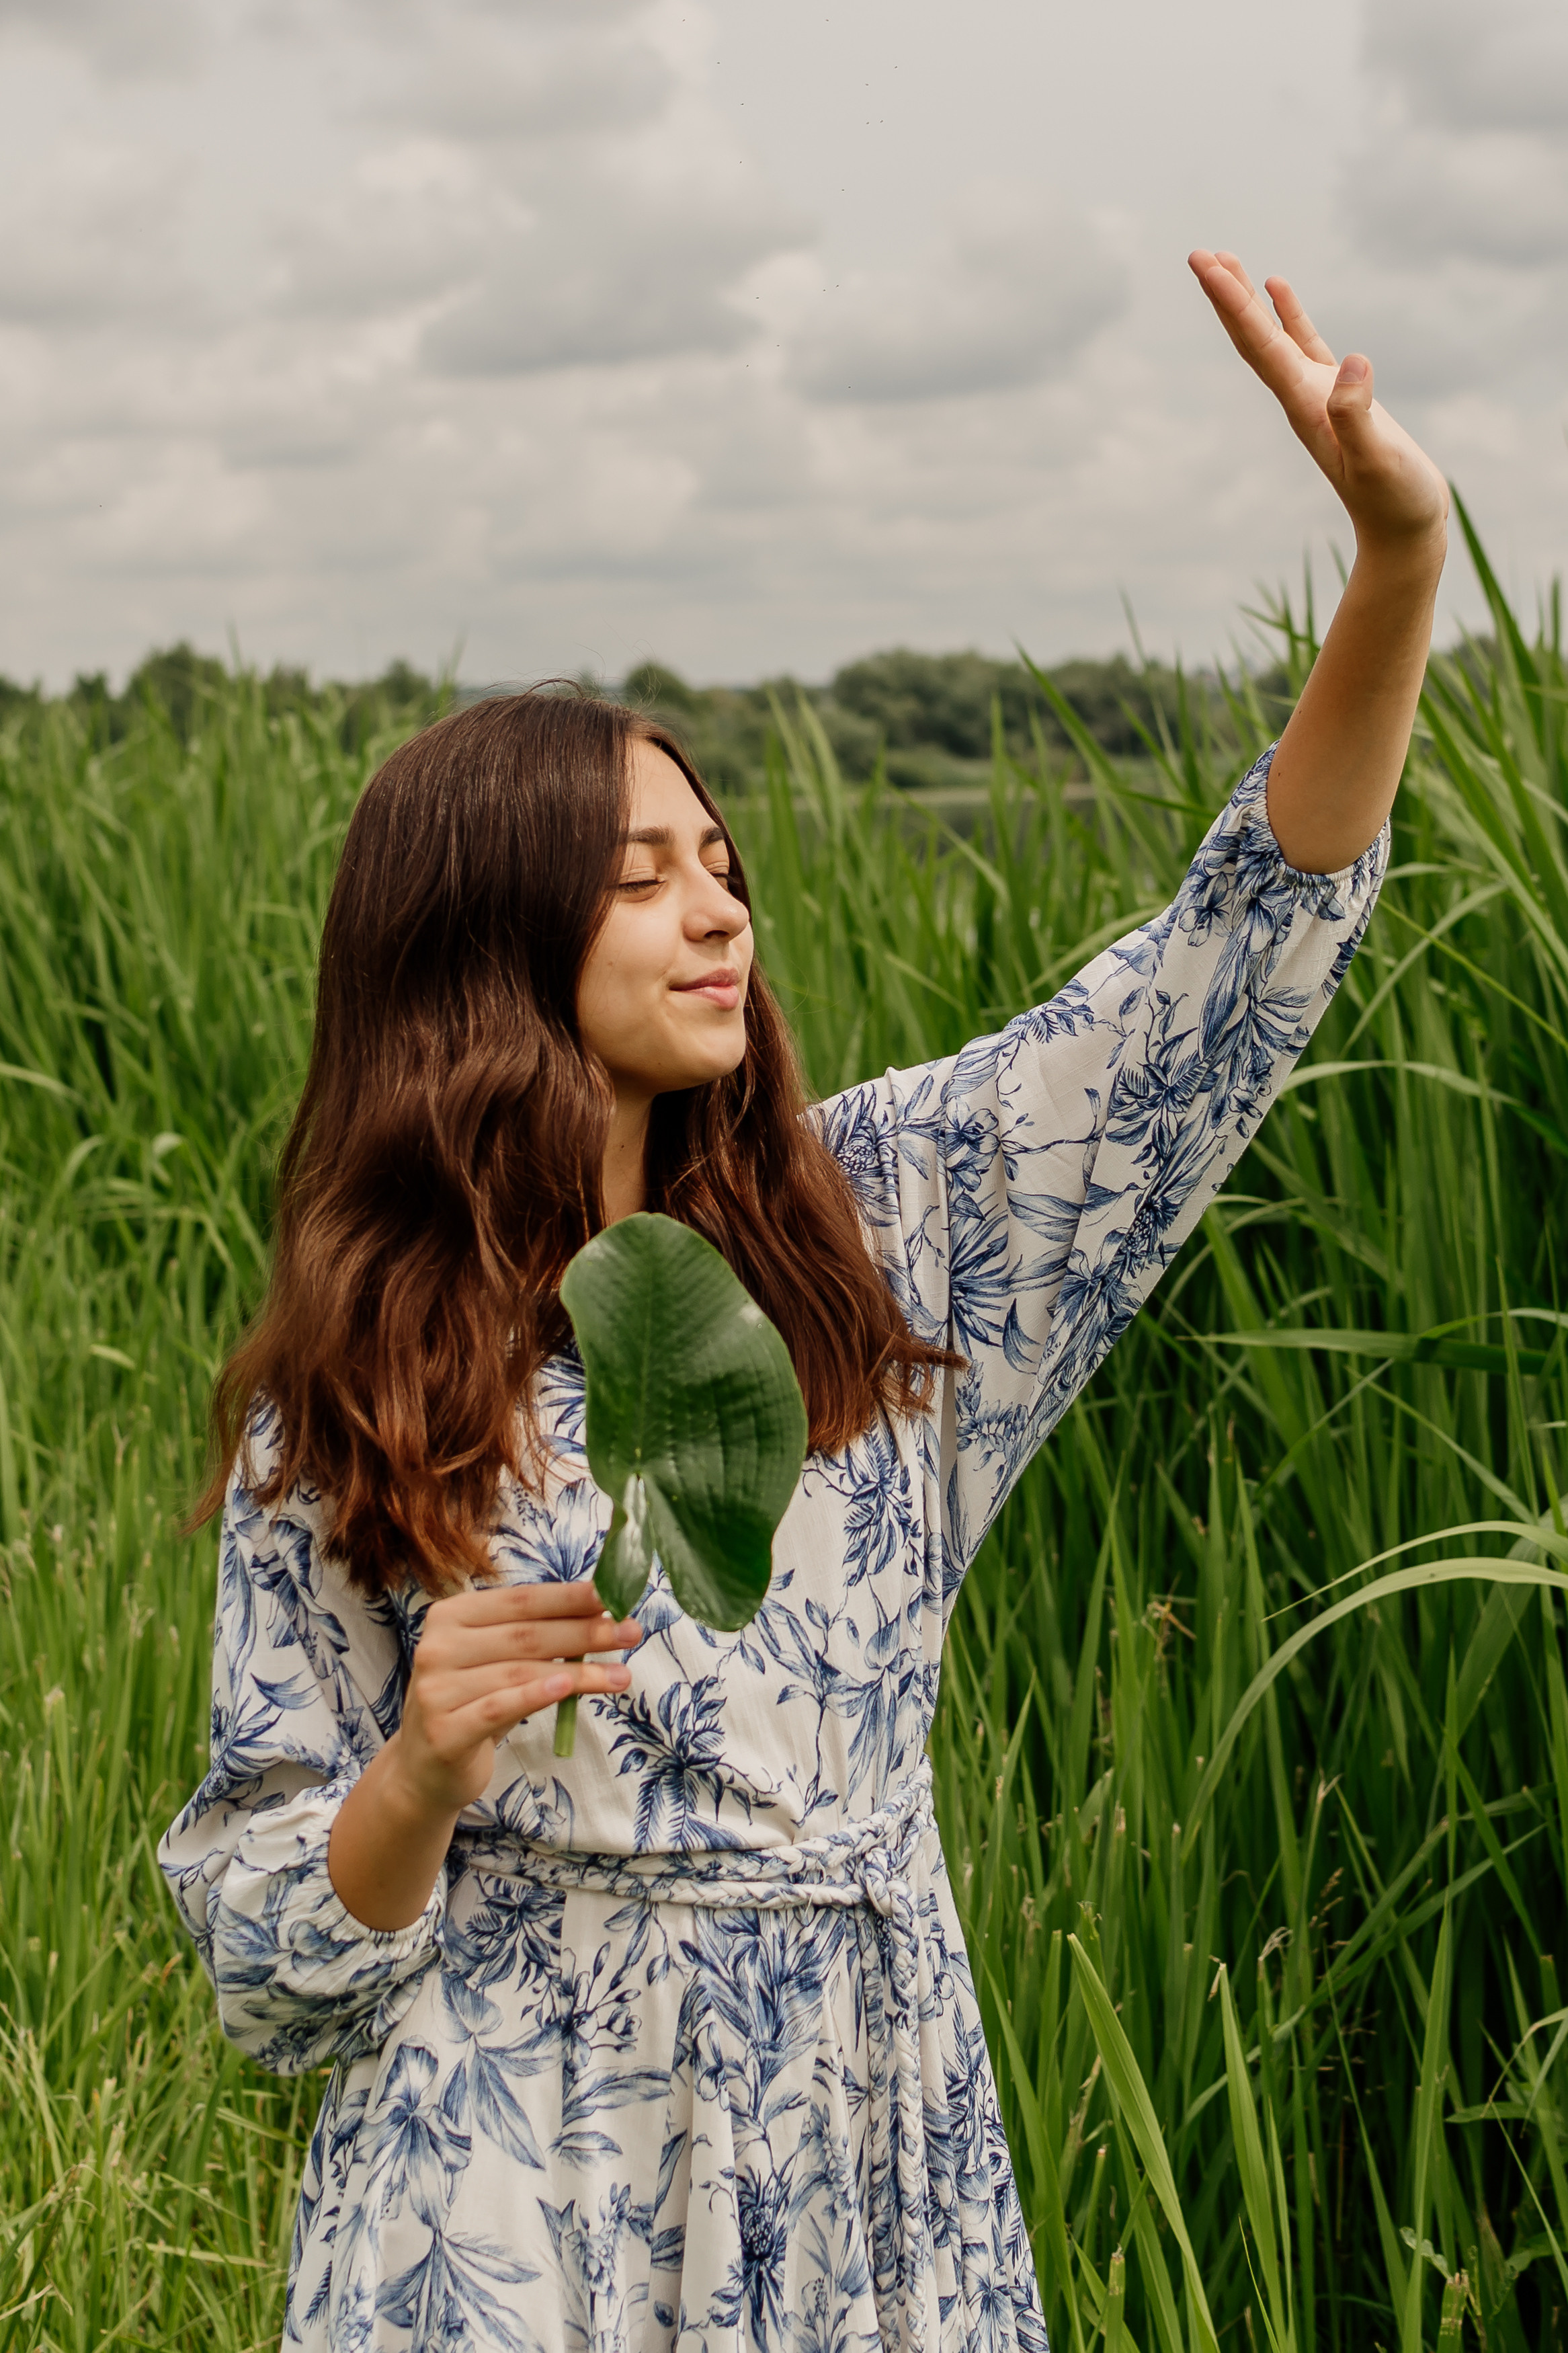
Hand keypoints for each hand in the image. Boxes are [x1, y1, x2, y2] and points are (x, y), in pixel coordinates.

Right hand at [389, 1579, 641, 1818]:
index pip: (520, 1600)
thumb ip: (533, 1637)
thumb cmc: (473, 1704)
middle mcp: (438, 1647)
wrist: (425, 1770)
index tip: (614, 1595)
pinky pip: (500, 1708)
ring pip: (521, 1672)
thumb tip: (602, 1613)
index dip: (569, 1597)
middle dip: (584, 1631)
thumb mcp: (496, 1664)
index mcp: (450, 1616)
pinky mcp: (445, 1732)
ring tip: (622, 1675)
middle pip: (526, 1634)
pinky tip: (568, 1688)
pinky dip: (536, 1695)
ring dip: (580, 1671)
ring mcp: (436, 1690)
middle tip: (630, 1631)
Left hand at [1188, 249, 1447, 565]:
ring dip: (1248, 301)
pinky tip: (1279, 289)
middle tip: (1201, 254)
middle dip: (1226, 296)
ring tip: (1227, 261)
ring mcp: (1316, 398)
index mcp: (1304, 406)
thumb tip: (1350, 364)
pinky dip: (1288, 316)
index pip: (1260, 346)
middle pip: (1252, 339)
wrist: (1403, 532)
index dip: (1234, 303)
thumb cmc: (1394, 501)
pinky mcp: (1338, 398)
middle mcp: (1300, 399)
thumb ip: (1358, 416)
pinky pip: (1305, 345)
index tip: (1208, 266)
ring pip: (1272, 338)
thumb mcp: (1378, 460)